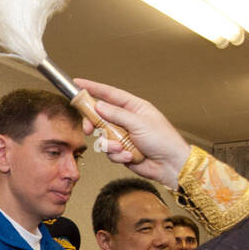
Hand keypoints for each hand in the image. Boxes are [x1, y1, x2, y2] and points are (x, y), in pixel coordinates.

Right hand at [74, 77, 191, 189]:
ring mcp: (123, 136)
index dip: (93, 88)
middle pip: (101, 116)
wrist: (170, 164)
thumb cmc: (163, 140)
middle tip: (89, 128)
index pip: (109, 94)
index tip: (78, 84)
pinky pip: (110, 152)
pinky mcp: (122, 151)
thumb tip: (99, 105)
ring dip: (110, 144)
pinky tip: (129, 156)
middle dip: (94, 123)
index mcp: (134, 107)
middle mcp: (127, 120)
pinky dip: (117, 155)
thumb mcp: (139, 123)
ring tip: (121, 148)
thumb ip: (117, 114)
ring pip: (103, 137)